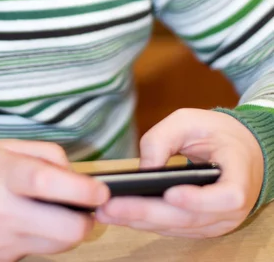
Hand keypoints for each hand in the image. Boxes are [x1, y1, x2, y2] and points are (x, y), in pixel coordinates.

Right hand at [0, 139, 108, 261]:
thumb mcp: (0, 147)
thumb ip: (42, 155)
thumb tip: (74, 174)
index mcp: (3, 176)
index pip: (50, 183)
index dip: (83, 190)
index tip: (102, 191)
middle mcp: (3, 213)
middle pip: (66, 231)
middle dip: (86, 222)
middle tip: (87, 208)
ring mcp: (0, 244)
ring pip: (56, 247)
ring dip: (67, 232)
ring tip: (57, 212)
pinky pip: (33, 252)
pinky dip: (40, 238)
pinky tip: (25, 221)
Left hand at [95, 108, 263, 237]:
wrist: (239, 150)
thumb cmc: (217, 133)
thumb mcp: (191, 121)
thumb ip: (165, 137)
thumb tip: (144, 167)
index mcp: (239, 177)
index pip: (227, 197)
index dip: (199, 200)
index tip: (171, 193)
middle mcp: (231, 209)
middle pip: (190, 218)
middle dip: (148, 212)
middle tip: (114, 206)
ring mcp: (216, 222)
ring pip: (177, 227)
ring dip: (141, 221)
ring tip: (108, 211)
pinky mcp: (200, 226)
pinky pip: (173, 228)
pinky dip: (147, 222)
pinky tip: (121, 214)